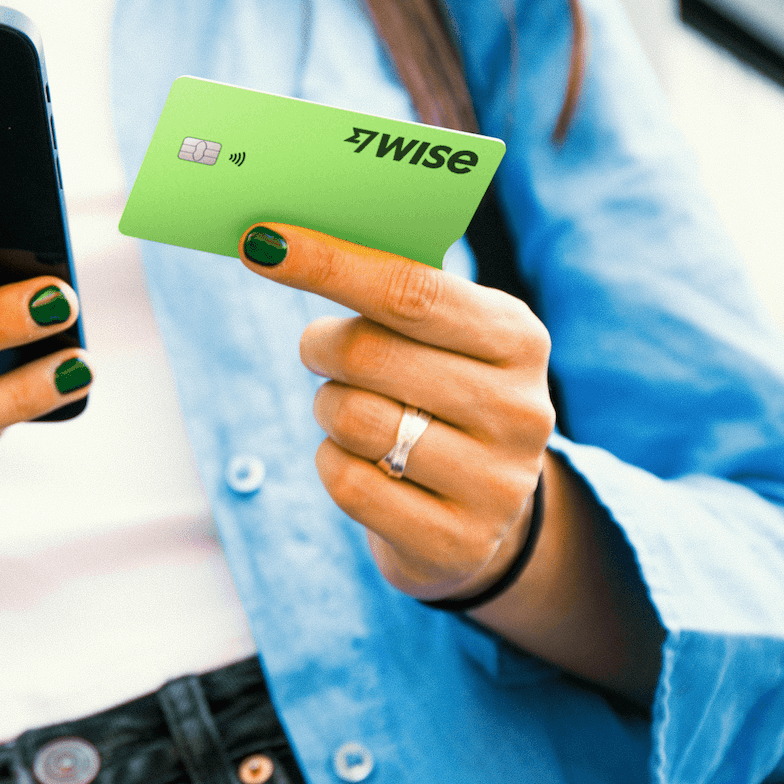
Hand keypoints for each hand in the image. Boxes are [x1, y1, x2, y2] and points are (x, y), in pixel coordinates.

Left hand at [237, 223, 553, 601]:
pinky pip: (346, 481)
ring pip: (351, 418)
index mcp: (518, 338)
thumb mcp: (443, 339)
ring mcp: (495, 483)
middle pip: (368, 354)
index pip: (411, 290)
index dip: (330, 264)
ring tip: (353, 411)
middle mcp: (520, 409)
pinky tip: (363, 462)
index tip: (263, 242)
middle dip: (322, 347)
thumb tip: (286, 241)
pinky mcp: (455, 542)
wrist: (480, 514)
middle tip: (320, 351)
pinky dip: (333, 462)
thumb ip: (393, 292)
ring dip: (328, 407)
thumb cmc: (439, 397)